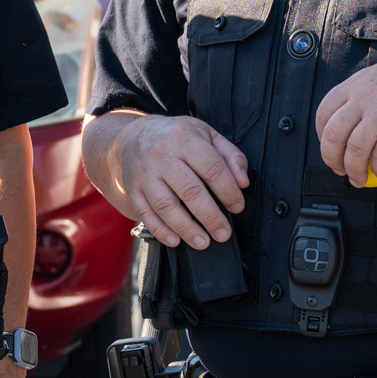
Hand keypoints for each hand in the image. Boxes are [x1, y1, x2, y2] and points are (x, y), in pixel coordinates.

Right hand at [112, 115, 248, 248]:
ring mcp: (144, 173)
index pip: (212, 168)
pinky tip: (176, 241)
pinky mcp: (133, 189)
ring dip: (186, 228)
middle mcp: (162, 155)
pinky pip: (145, 213)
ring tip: (203, 243)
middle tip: (224, 234)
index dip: (228, 191)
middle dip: (210, 217)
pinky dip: (160, 230)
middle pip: (190, 191)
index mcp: (184, 138)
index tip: (237, 207)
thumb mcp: (207, 134)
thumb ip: (231, 155)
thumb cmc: (178, 138)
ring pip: (166, 206)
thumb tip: (243, 182)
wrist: (134, 136)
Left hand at [315, 56, 376, 185]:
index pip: (324, 113)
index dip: (322, 137)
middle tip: (340, 169)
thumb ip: (363, 95)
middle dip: (332, 159)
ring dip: (354, 170)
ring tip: (360, 177)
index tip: (330, 148)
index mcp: (359, 83)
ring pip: (354, 150)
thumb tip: (347, 122)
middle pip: (333, 135)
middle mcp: (367, 96)